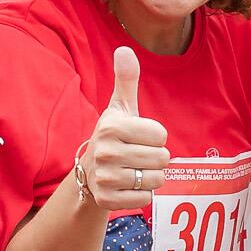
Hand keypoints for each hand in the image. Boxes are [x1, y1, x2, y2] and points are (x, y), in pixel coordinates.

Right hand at [82, 47, 170, 210]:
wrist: (89, 171)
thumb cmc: (113, 136)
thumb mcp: (119, 107)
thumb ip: (126, 79)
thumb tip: (124, 50)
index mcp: (112, 127)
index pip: (161, 135)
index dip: (155, 137)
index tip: (138, 137)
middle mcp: (106, 152)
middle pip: (162, 159)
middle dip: (155, 158)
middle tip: (136, 156)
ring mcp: (105, 178)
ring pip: (156, 180)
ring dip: (150, 177)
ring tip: (132, 170)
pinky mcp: (108, 200)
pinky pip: (146, 199)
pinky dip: (142, 195)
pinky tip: (127, 186)